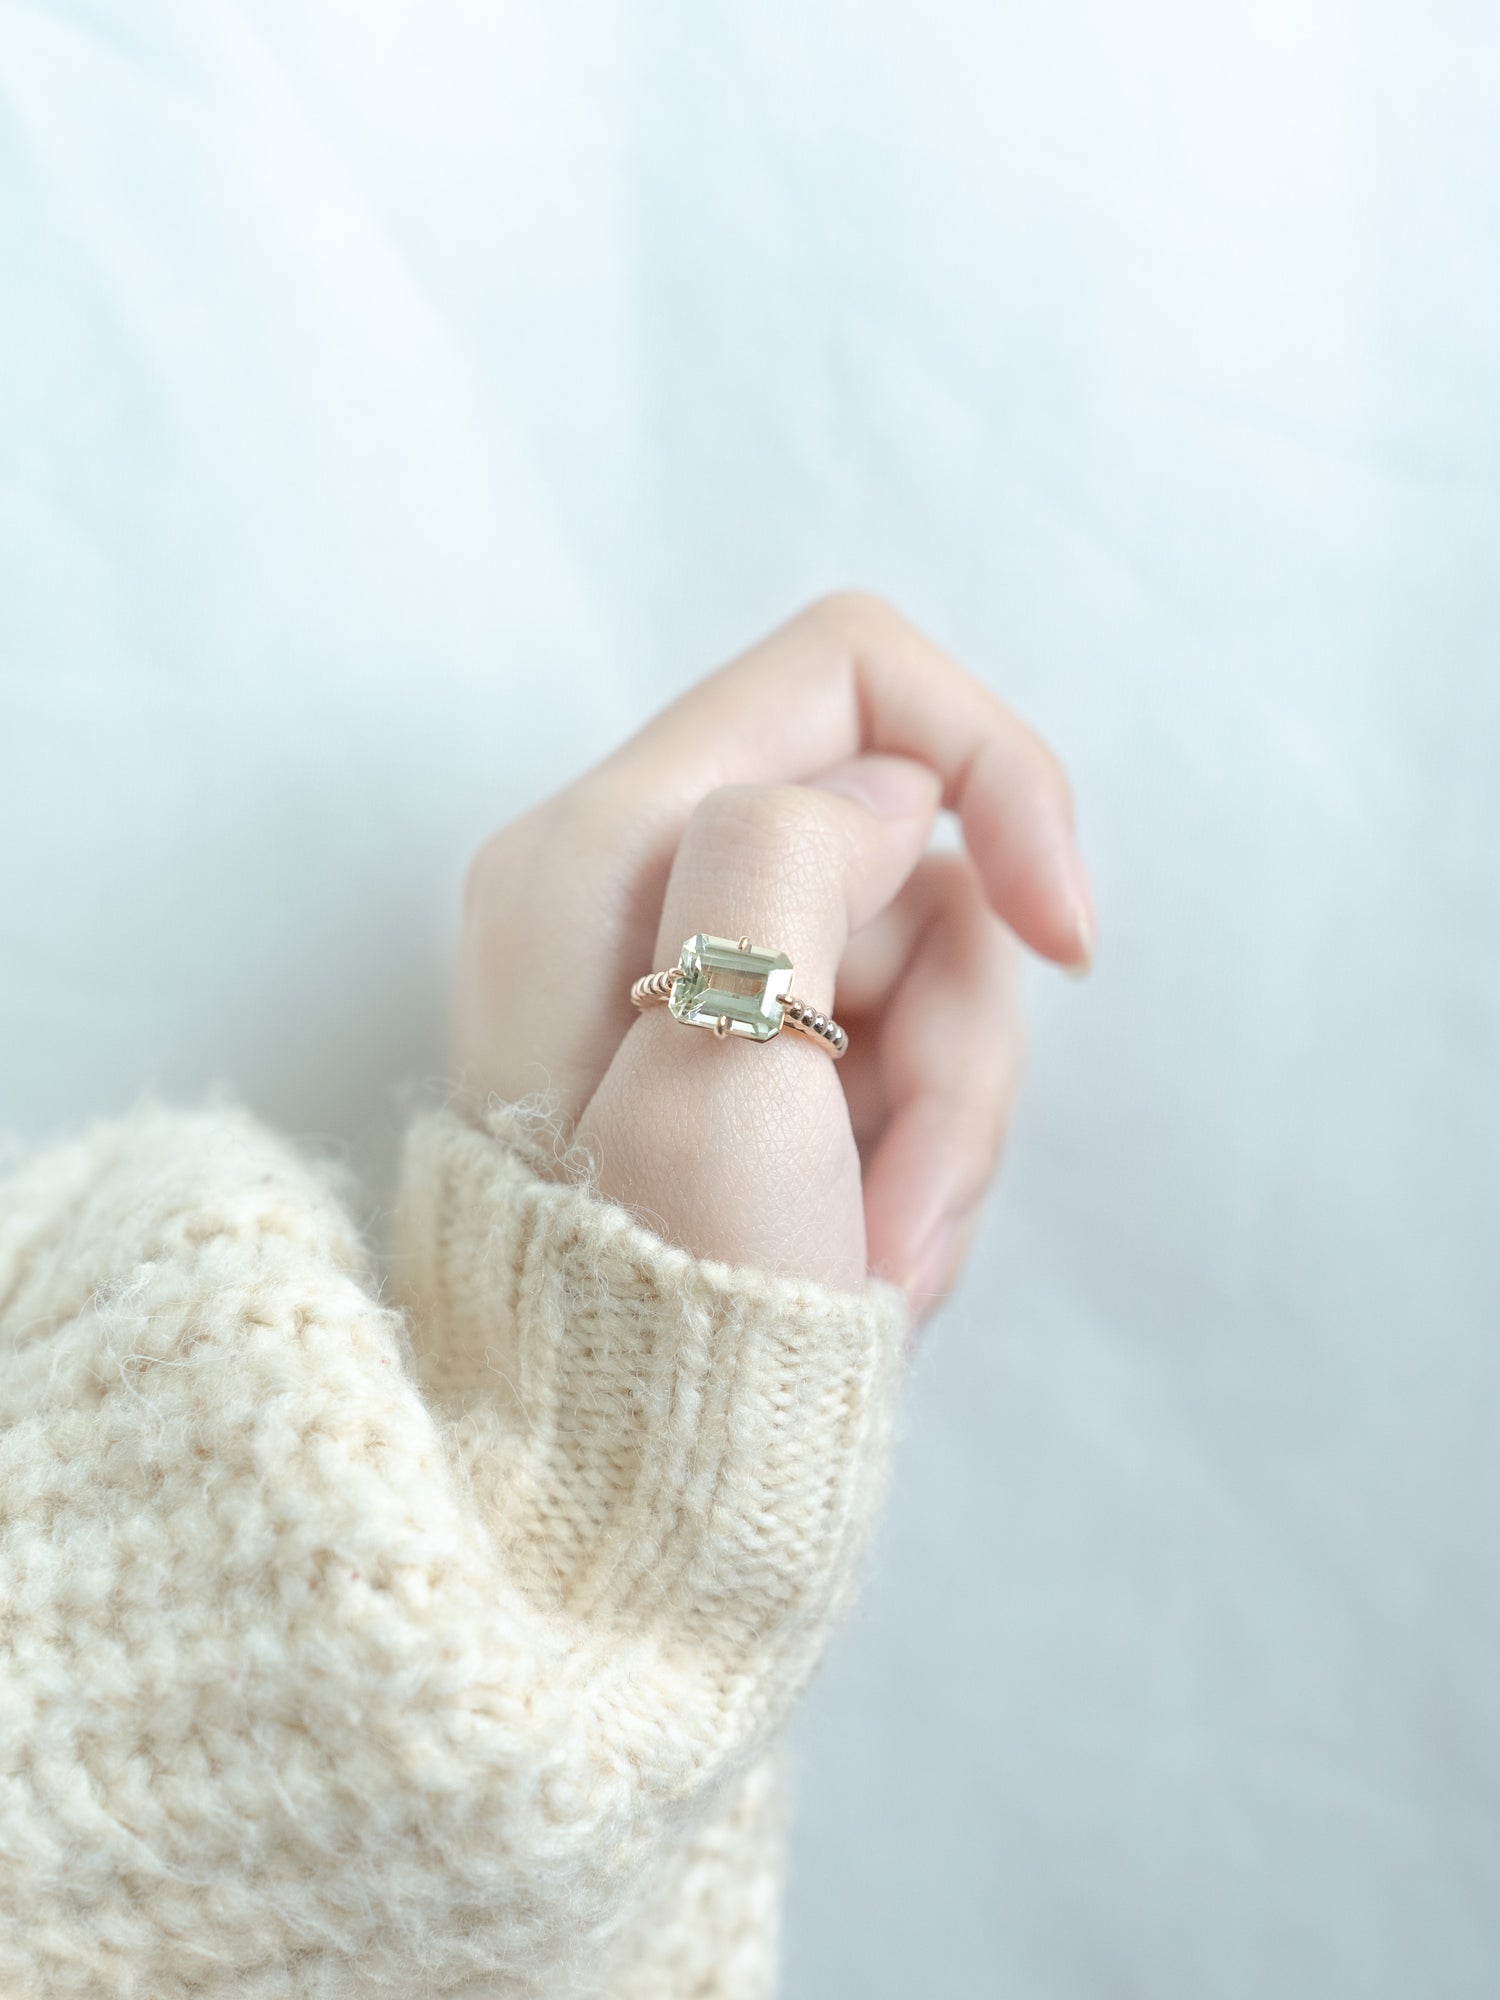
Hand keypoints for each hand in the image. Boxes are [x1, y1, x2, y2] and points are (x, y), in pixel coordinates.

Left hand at [451, 594, 1092, 1327]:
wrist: (619, 1501)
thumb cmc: (645, 1306)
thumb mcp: (715, 1063)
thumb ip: (790, 856)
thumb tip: (888, 802)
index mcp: (603, 851)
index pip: (850, 671)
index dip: (993, 766)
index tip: (1066, 928)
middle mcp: (650, 895)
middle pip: (913, 860)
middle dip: (957, 1035)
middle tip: (898, 1198)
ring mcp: (715, 989)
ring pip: (933, 975)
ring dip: (946, 1126)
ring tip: (877, 1260)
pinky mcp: (767, 1073)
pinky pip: (910, 1064)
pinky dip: (922, 1166)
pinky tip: (869, 1268)